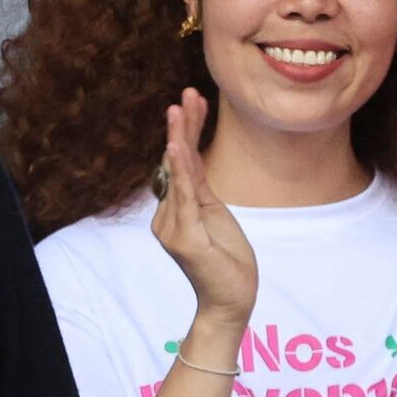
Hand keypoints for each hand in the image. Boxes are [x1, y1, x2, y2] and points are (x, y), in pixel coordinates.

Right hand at [148, 90, 258, 338]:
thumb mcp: (216, 218)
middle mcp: (167, 217)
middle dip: (182, 126)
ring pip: (178, 174)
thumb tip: (188, 161)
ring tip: (179, 107)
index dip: (187, 131)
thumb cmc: (226, 263)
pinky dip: (180, 171)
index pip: (181, 163)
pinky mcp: (184, 238)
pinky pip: (183, 197)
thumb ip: (198, 192)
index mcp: (175, 211)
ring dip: (180, 138)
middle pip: (176, 162)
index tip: (194, 100)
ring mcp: (172, 228)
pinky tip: (175, 147)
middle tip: (186, 94)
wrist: (230, 303)